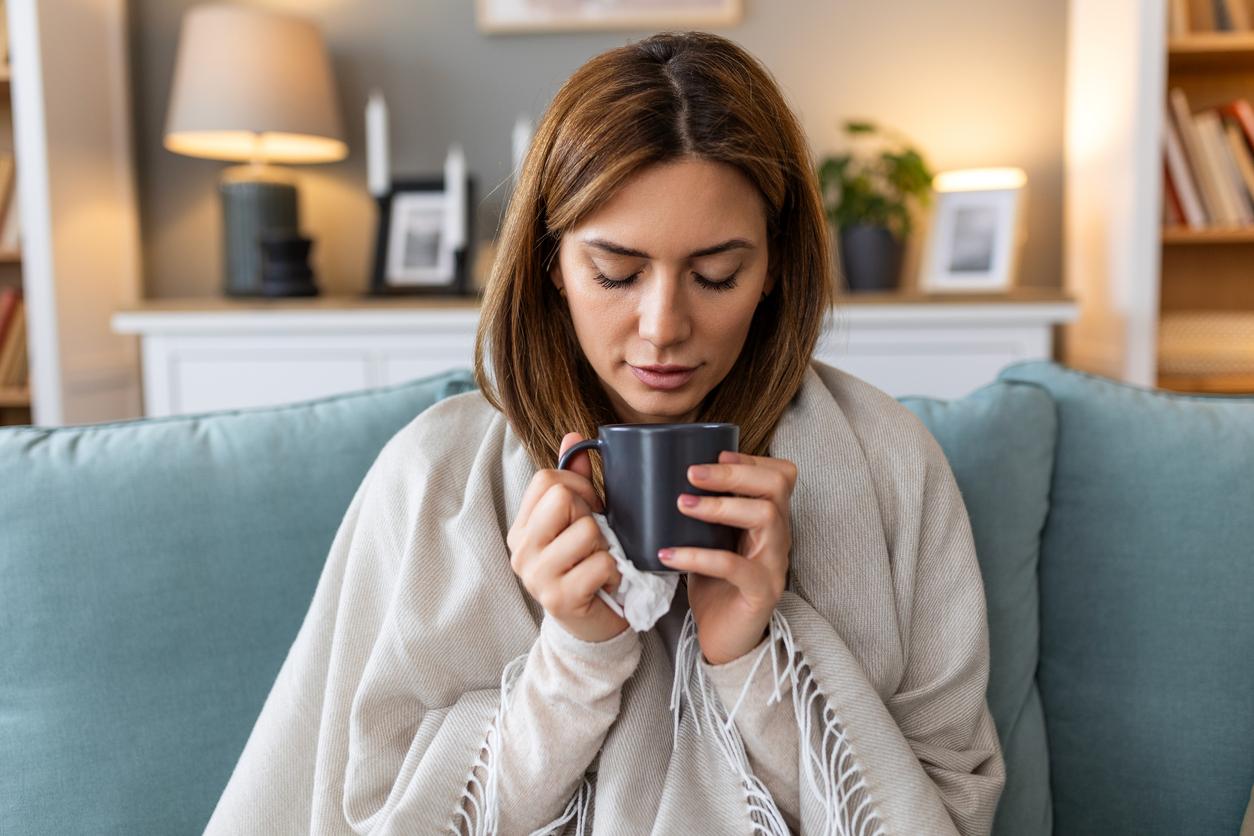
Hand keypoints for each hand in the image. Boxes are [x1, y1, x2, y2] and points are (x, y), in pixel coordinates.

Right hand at [506, 432, 629, 643]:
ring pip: (586, 530)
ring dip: (605, 546)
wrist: (590, 627)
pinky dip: (614, 571)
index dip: (578, 486)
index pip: (546, 479)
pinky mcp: (559, 598)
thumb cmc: (585, 567)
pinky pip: (600, 563)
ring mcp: (537, 576)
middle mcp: (521, 550)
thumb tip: (574, 435)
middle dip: (590, 514)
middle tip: (594, 539)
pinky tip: (607, 582)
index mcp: (522, 528)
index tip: (589, 508)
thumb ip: (574, 481)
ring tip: (600, 561)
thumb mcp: (577, 522)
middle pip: (562, 498)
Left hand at [659, 450, 795, 664]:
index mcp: (769, 520)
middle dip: (734, 472)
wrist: (725, 640)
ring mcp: (775, 564)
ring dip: (720, 505)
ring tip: (681, 505)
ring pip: (764, 517)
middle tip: (692, 473)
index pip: (781, 475)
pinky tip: (668, 554)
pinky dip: (699, 556)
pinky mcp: (761, 592)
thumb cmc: (715, 586)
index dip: (751, 459)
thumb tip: (656, 478)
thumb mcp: (710, 539)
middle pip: (776, 486)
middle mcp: (779, 537)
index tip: (714, 454)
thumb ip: (701, 512)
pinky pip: (735, 566)